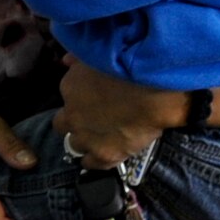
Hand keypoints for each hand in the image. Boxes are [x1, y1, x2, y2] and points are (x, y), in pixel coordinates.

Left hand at [53, 60, 183, 168]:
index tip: (92, 98)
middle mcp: (72, 115)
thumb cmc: (132, 65)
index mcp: (69, 88)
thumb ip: (79, 59)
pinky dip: (96, 160)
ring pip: (75, 146)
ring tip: (101, 137)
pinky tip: (104, 154)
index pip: (66, 96)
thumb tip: (67, 61)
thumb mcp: (100, 55)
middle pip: (63, 124)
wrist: (157, 90)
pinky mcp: (105, 154)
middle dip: (75, 121)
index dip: (79, 98)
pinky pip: (92, 164)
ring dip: (85, 141)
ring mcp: (86, 138)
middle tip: (94, 118)